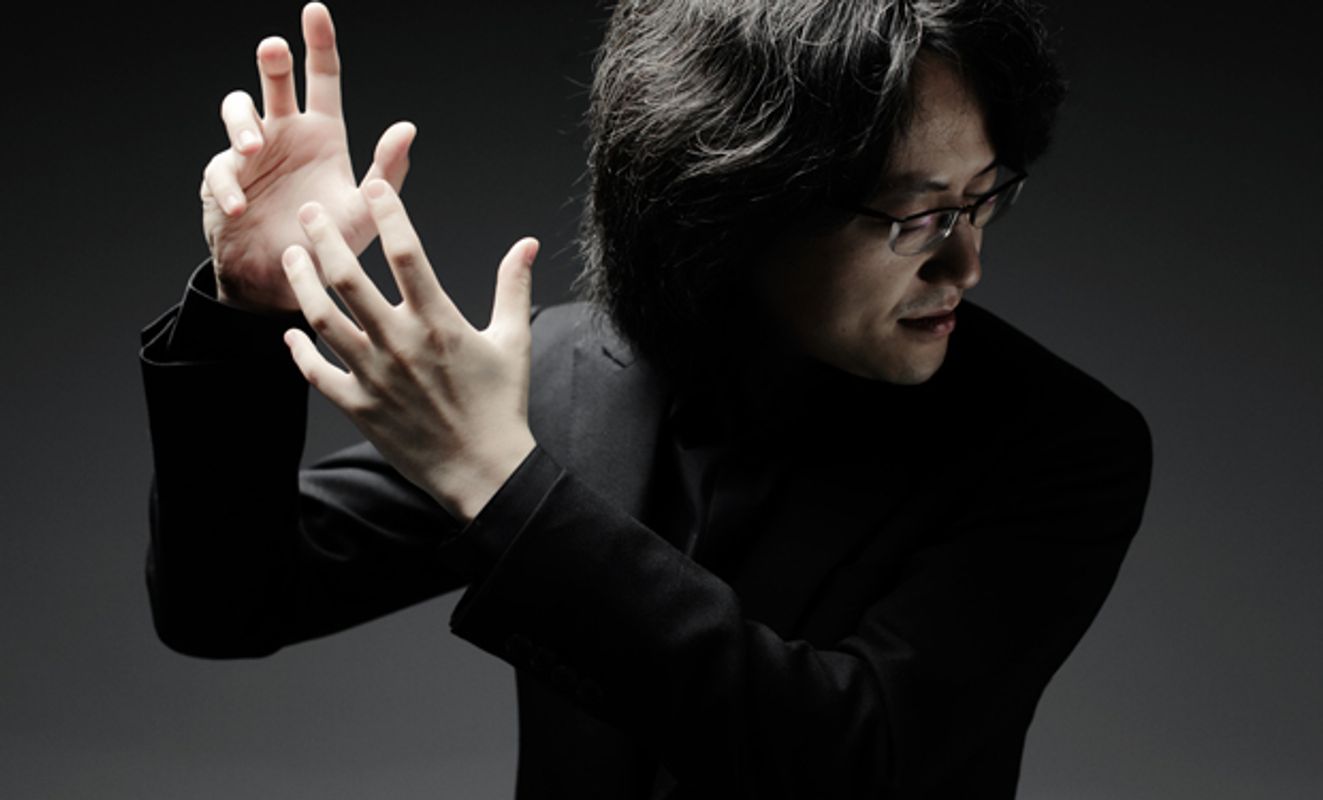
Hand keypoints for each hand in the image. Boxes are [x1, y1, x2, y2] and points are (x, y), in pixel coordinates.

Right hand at [200, 2, 414, 310]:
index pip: (322, 78)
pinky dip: (229, 185)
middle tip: (275, 49)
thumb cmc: (330, 242)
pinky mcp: (224, 180)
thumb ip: (387, 171)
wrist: (286, 280)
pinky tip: (241, 205)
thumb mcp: (366, 209)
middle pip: (275, 81)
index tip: (315, 11)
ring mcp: (251, 154)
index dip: (319, 44)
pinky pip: (220, 170)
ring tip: (254, 146)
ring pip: (237, 111)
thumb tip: (407, 128)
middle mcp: (285, 133)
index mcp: (322, 133)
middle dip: (273, 61)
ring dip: (242, 121)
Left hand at [281, 179, 538, 521]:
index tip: (373, 187)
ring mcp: (374, 375)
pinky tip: (291, 334)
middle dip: (324, 238)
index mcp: (439, 322)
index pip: (406, 253)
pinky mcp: (359, 406)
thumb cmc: (502, 405)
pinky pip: (317, 372)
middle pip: (348, 278)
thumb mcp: (514, 340)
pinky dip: (298, 351)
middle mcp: (400, 343)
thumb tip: (526, 243)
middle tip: (310, 213)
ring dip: (301, 283)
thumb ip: (512, 286)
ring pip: (322, 319)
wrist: (484, 471)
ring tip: (292, 257)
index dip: (387, 213)